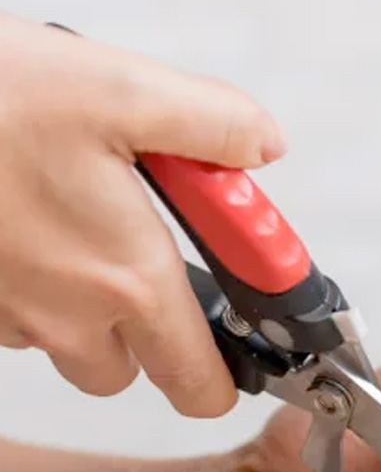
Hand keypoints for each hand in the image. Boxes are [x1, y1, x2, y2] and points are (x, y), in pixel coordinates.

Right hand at [0, 14, 285, 415]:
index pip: (198, 382)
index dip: (227, 370)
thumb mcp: (126, 89)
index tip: (243, 332)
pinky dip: (34, 277)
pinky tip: (27, 209)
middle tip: (152, 245)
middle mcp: (64, 314)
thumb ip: (216, 125)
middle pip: (134, 367)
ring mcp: (3, 314)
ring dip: (87, 295)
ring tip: (79, 206)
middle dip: (155, 322)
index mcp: (128, 276)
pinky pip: (14, 314)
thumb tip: (263, 149)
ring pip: (67, 341)